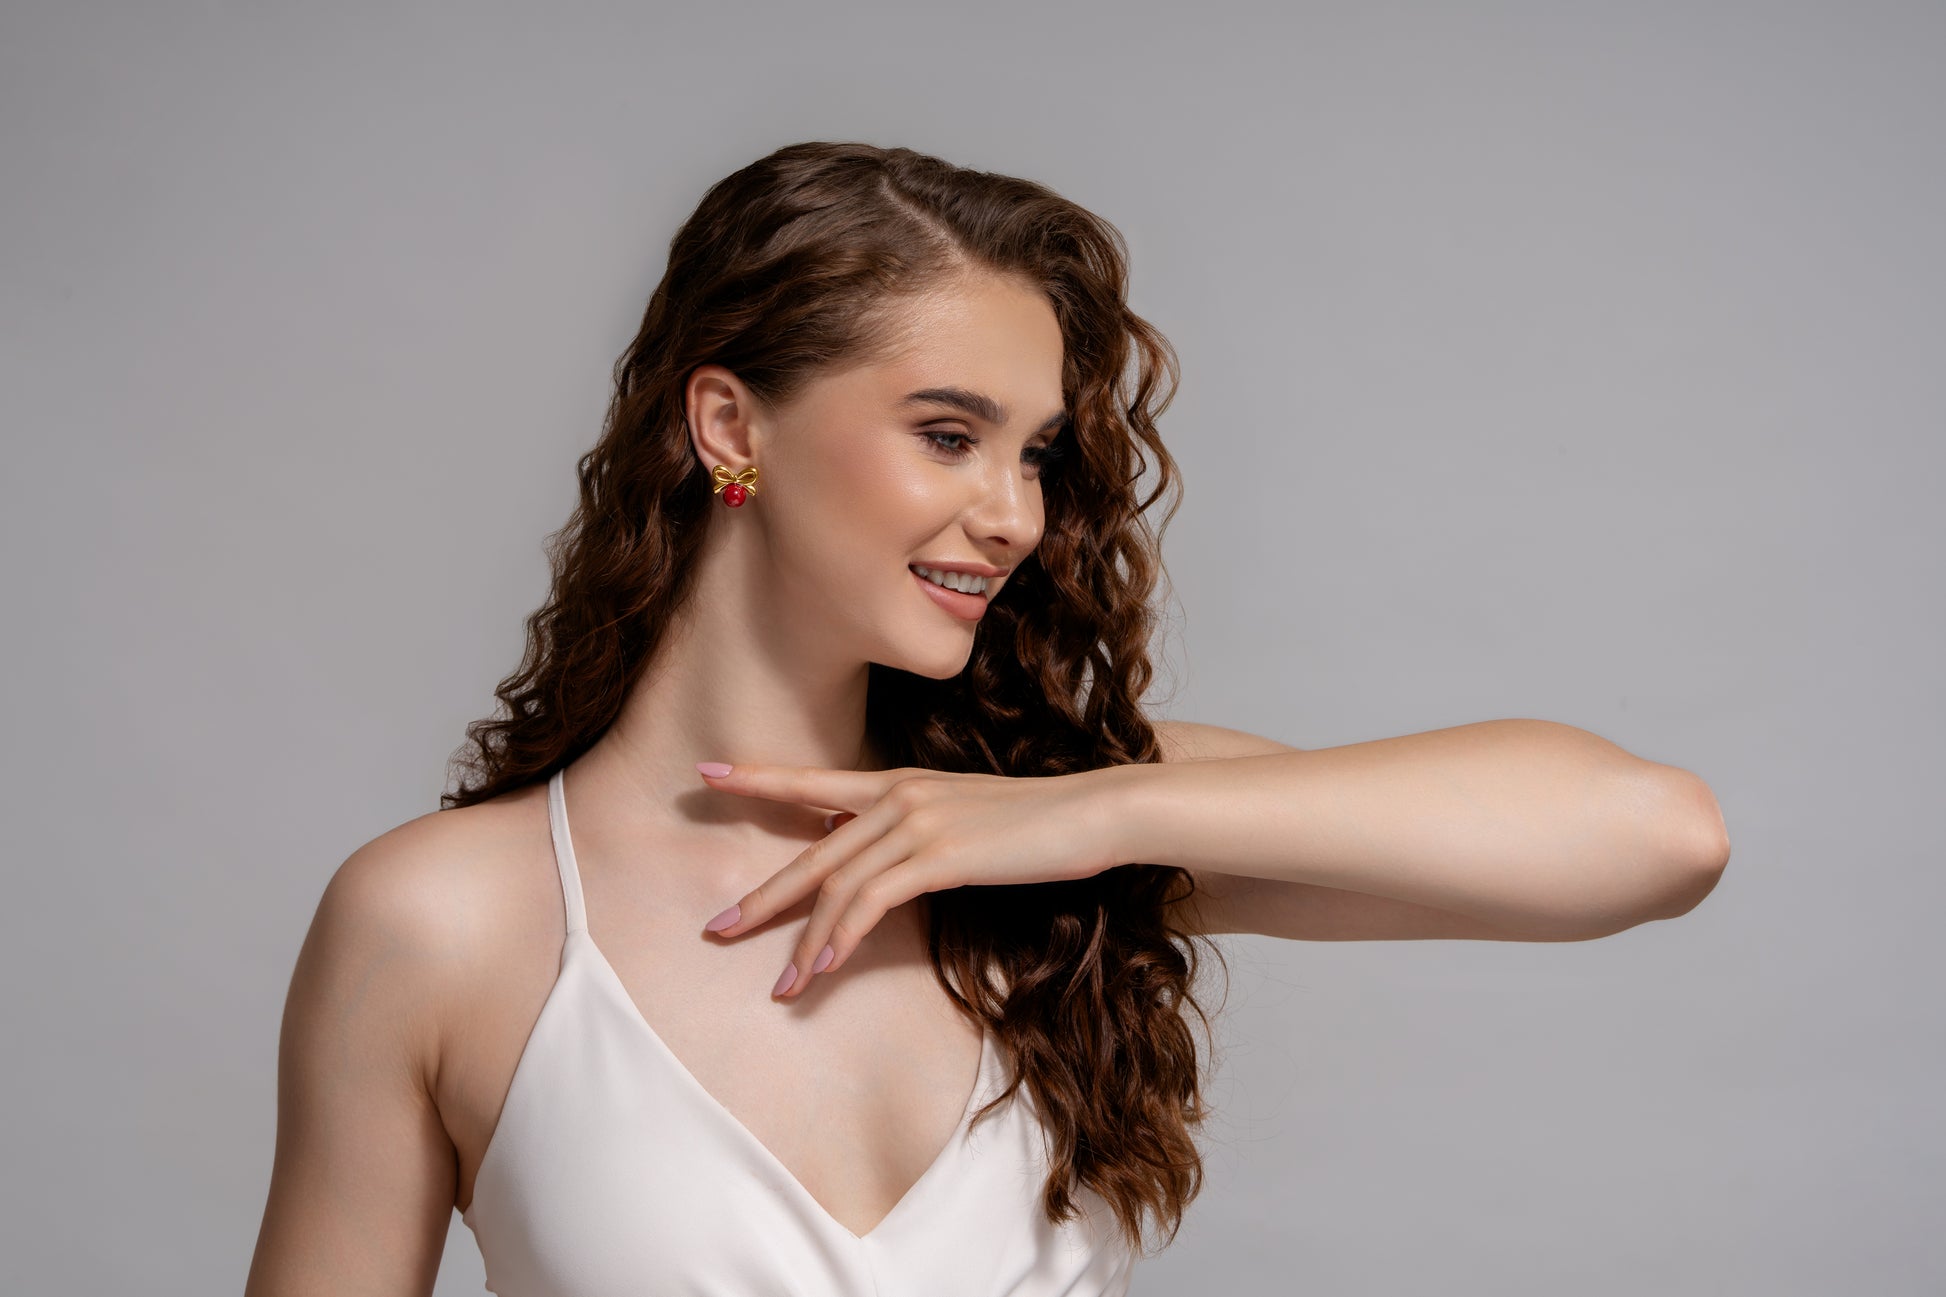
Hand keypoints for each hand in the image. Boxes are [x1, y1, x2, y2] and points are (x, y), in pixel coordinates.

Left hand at [693, 762, 1122, 997]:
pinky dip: (843, 937)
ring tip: (781, 983)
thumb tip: (878, 856)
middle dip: (763, 898)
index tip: (707, 774)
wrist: (1093, 812)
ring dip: (805, 942)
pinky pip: (872, 901)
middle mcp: (899, 796)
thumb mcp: (966, 818)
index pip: (815, 780)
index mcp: (900, 782)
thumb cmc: (1038, 824)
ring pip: (837, 886)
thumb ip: (918, 832)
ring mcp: (917, 823)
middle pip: (812, 851)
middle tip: (717, 928)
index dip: (758, 777)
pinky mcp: (939, 855)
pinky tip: (826, 967)